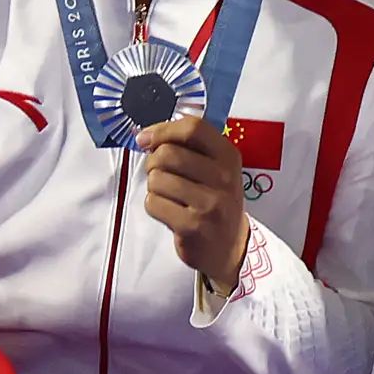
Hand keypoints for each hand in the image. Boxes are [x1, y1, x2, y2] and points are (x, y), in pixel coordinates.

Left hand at [135, 116, 250, 293]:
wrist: (229, 245)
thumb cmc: (213, 200)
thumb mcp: (214, 168)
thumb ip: (187, 147)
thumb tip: (144, 136)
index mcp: (228, 156)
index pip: (193, 128)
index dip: (162, 130)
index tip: (146, 139)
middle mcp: (224, 176)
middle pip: (167, 153)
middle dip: (153, 163)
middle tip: (161, 174)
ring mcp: (211, 202)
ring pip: (157, 179)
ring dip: (154, 187)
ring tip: (169, 196)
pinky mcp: (194, 225)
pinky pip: (153, 203)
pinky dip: (154, 207)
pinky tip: (170, 212)